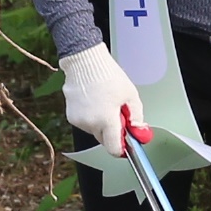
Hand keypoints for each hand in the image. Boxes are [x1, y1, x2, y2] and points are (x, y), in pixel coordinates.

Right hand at [58, 43, 144, 157]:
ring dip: (101, 124)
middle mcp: (91, 123)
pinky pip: (85, 123)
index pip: (114, 148)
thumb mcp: (130, 95)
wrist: (85, 62)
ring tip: (104, 103)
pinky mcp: (71, 115)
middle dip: (113, 132)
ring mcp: (79, 120)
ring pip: (94, 131)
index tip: (127, 143)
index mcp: (107, 120)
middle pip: (105, 140)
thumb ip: (136, 117)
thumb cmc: (107, 75)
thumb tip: (140, 132)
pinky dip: (91, 117)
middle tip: (118, 114)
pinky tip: (94, 102)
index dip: (122, 148)